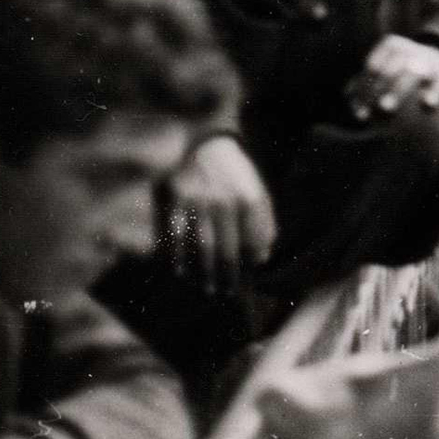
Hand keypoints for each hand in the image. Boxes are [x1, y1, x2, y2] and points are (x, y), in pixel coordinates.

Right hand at [165, 134, 276, 296]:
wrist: (209, 145)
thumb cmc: (237, 177)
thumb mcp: (260, 193)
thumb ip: (265, 224)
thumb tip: (262, 259)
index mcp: (250, 200)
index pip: (252, 245)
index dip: (248, 268)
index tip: (246, 284)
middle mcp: (224, 201)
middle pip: (227, 251)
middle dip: (227, 277)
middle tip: (225, 293)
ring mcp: (197, 200)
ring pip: (200, 247)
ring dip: (202, 272)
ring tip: (205, 287)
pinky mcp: (172, 199)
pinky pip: (173, 235)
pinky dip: (176, 256)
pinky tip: (179, 271)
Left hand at [347, 34, 438, 119]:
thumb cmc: (403, 70)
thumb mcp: (387, 67)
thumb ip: (367, 81)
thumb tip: (347, 94)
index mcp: (391, 45)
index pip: (372, 68)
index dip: (362, 89)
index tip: (359, 112)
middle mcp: (409, 50)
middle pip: (387, 71)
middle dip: (374, 91)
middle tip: (366, 112)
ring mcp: (427, 61)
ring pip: (411, 75)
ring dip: (396, 92)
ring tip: (385, 108)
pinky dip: (434, 93)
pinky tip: (427, 105)